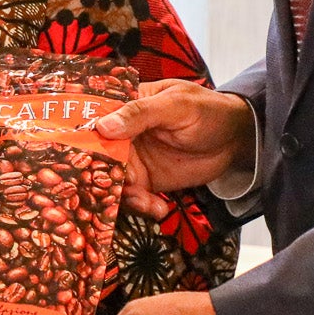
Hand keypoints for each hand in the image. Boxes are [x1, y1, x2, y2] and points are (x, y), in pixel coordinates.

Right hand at [96, 80, 255, 216]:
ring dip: (123, 196)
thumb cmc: (208, 111)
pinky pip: (132, 197)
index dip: (81, 137)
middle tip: (111, 189)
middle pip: (95, 155)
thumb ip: (141, 113)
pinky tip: (158, 209)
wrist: (236, 140)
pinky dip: (141, 206)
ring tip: (147, 203)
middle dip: (97, 175)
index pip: (93, 118)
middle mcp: (122, 134)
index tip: (77, 156)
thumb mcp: (177, 106)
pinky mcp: (145, 181)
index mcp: (124, 105)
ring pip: (110, 180)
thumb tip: (104, 126)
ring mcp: (132, 159)